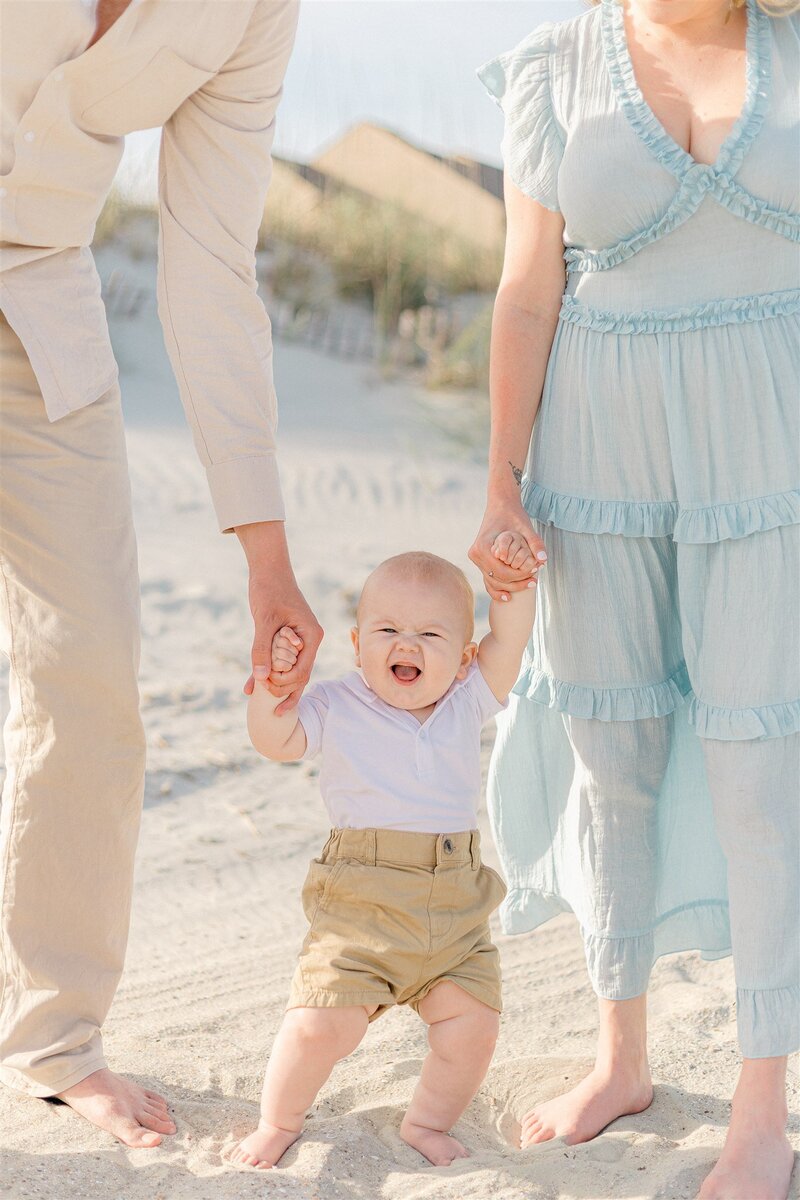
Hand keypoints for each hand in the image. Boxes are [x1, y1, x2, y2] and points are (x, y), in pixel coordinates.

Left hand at [236, 521, 322, 713]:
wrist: (268, 570)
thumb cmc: (269, 590)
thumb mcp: (264, 621)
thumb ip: (262, 650)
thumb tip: (261, 679)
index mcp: (311, 637)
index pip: (302, 671)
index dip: (284, 684)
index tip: (264, 686)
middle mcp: (309, 642)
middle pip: (299, 676)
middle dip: (281, 690)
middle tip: (261, 699)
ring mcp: (300, 642)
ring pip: (290, 672)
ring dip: (275, 686)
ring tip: (263, 706)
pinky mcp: (287, 640)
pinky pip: (279, 662)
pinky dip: (266, 672)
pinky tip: (250, 685)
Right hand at [469, 497, 545, 601]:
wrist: (501, 505)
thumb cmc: (513, 515)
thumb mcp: (526, 527)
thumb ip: (535, 543)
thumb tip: (543, 560)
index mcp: (483, 547)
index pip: (502, 572)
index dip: (520, 576)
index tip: (535, 573)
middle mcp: (476, 555)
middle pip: (497, 579)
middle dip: (517, 583)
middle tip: (535, 581)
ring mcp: (476, 559)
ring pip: (492, 581)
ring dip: (510, 587)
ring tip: (530, 584)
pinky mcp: (479, 560)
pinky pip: (488, 578)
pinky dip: (497, 588)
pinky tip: (508, 597)